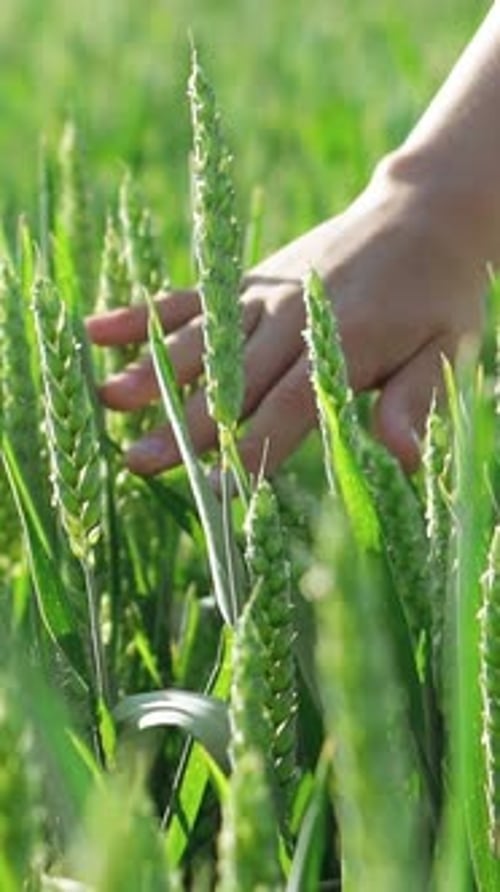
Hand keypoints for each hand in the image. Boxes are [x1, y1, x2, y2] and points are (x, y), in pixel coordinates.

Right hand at [87, 153, 483, 476]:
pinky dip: (146, 313)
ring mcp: (265, 294)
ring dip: (153, 370)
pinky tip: (99, 329)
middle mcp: (294, 319)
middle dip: (186, 425)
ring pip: (203, 339)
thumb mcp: (447, 351)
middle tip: (138, 461)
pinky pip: (192, 296)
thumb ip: (415, 403)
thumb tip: (401, 460)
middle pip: (233, 380)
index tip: (212, 486)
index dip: (251, 447)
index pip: (290, 407)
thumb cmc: (438, 298)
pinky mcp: (248, 279)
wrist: (424, 215)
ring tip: (107, 399)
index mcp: (344, 343)